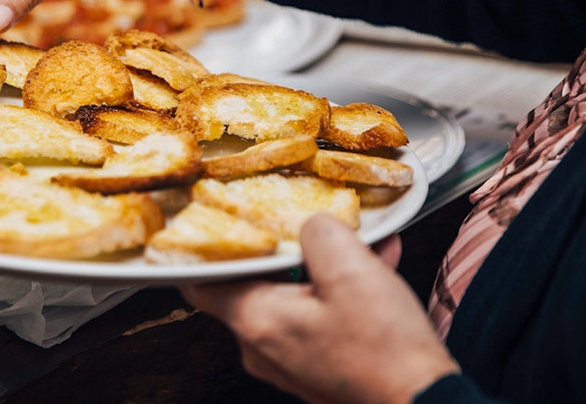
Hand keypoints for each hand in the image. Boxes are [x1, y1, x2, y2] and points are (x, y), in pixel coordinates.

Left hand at [181, 215, 458, 403]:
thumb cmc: (385, 351)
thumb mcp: (350, 270)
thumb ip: (318, 233)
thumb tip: (310, 224)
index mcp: (256, 320)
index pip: (200, 281)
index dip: (206, 246)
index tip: (221, 218)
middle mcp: (262, 345)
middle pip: (254, 282)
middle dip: (286, 247)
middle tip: (307, 221)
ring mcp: (290, 360)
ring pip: (294, 296)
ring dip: (324, 266)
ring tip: (362, 242)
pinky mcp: (317, 366)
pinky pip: (318, 317)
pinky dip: (339, 292)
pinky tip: (376, 267)